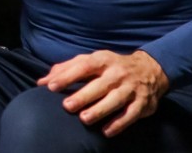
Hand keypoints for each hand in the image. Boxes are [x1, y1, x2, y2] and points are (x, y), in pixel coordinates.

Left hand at [38, 50, 168, 136]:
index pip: (83, 66)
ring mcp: (131, 88)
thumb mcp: (90, 61)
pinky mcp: (143, 103)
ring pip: (115, 100)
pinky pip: (131, 114)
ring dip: (100, 110)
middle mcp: (117, 73)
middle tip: (66, 106)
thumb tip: (41, 82)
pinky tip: (106, 132)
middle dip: (83, 95)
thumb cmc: (110, 66)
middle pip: (100, 85)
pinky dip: (119, 123)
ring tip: (84, 119)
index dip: (67, 76)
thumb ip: (66, 69)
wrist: (150, 69)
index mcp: (102, 60)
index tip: (51, 86)